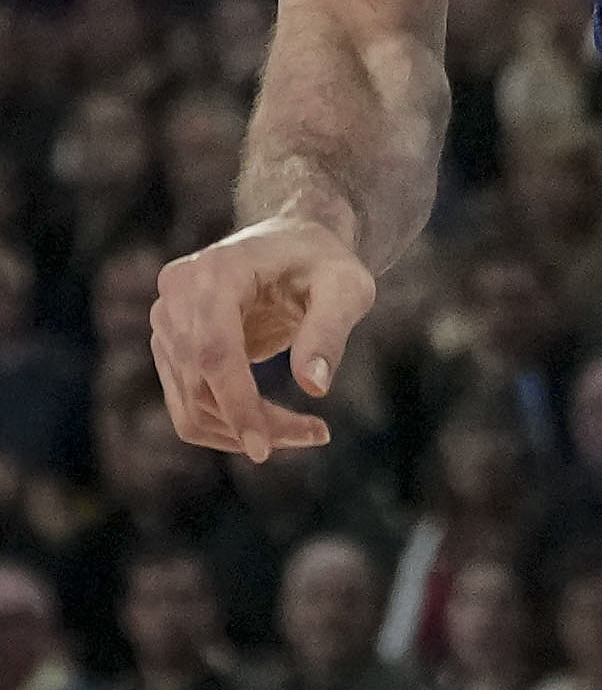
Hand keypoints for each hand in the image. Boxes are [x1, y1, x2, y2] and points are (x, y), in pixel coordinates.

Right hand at [152, 216, 376, 461]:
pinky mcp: (170, 348)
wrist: (294, 240)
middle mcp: (177, 295)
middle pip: (202, 384)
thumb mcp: (347, 287)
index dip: (236, 404)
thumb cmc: (324, 261)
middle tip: (316, 434)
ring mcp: (166, 322)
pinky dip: (228, 425)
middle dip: (255, 422)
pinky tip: (274, 425)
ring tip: (305, 431)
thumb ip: (330, 330)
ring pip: (192, 406)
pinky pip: (189, 405)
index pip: (214, 352)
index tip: (265, 449)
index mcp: (216, 271)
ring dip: (242, 432)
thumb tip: (314, 386)